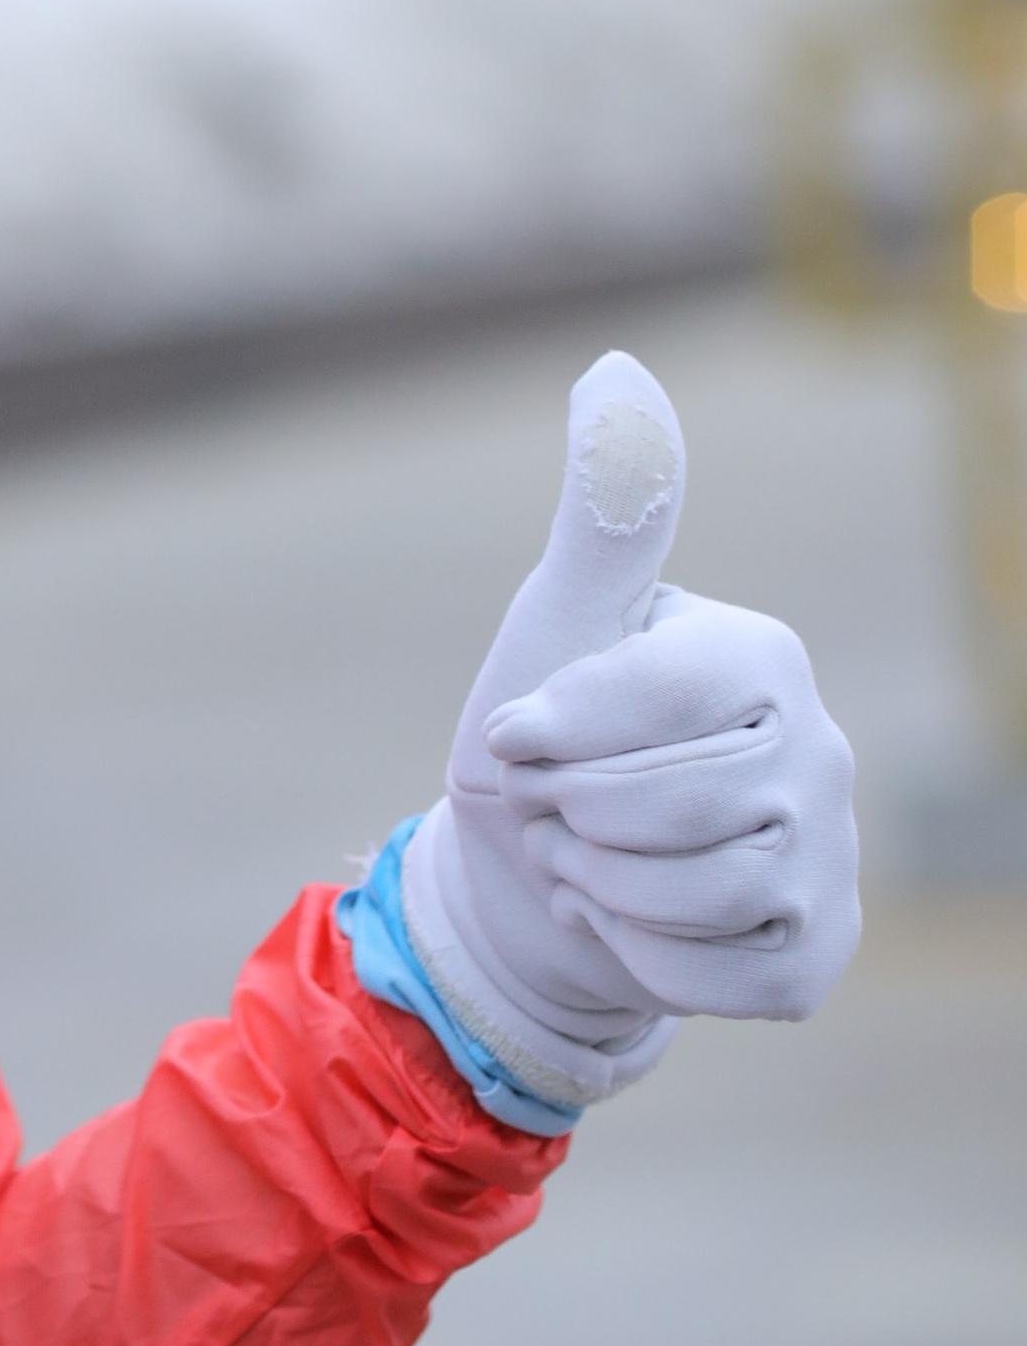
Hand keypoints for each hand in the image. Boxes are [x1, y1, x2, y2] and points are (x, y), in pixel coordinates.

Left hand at [398, 351, 859, 1114]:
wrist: (537, 882)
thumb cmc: (545, 735)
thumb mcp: (558, 620)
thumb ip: (606, 509)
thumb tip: (619, 368)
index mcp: (762, 654)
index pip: (650, 698)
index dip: (556, 730)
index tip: (513, 737)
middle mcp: (823, 749)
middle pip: (668, 805)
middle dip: (573, 815)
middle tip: (555, 807)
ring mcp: (833, 858)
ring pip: (695, 894)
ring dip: (600, 886)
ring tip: (585, 857)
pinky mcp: (816, 954)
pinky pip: (712, 977)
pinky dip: (637, 958)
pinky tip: (626, 921)